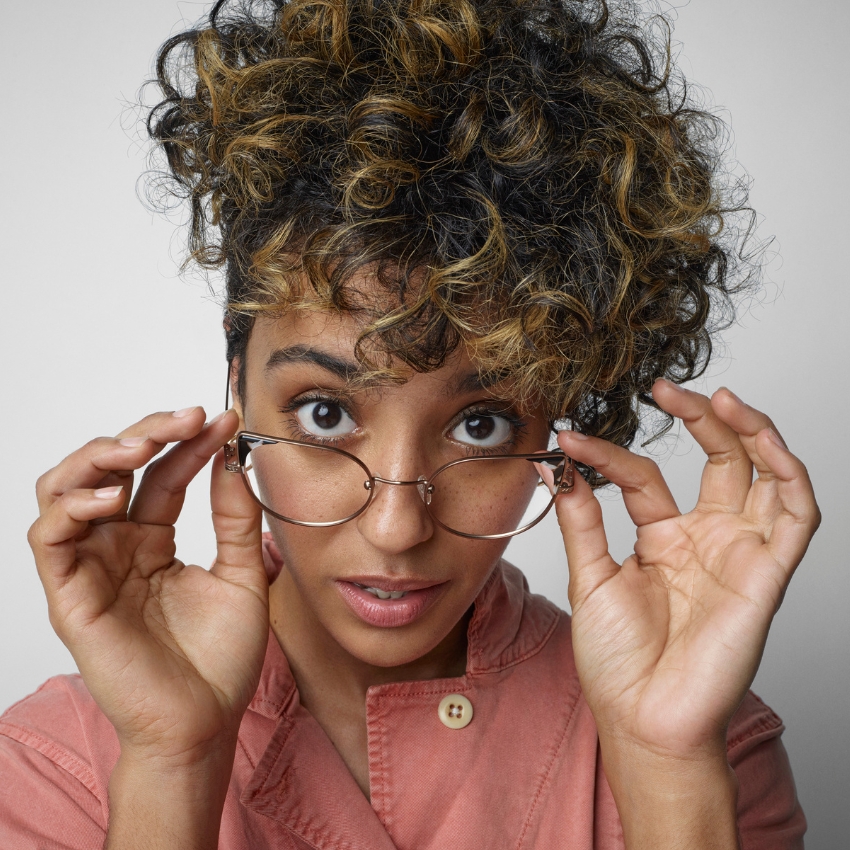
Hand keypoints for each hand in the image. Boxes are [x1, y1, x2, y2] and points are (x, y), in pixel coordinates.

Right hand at [27, 408, 268, 764]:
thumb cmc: (220, 660)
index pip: (161, 475)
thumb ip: (234, 519)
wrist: (204, 723)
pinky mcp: (70, 597)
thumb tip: (233, 460)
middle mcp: (116, 548)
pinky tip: (115, 497)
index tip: (224, 419)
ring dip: (99, 455)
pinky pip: (49, 538)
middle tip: (187, 417)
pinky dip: (73, 506)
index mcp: (152, 542)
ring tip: (143, 445)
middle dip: (144, 432)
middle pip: (108, 469)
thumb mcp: (241, 574)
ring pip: (63, 489)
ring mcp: (90, 569)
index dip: (188, 442)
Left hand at [555, 381, 819, 761]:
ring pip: (765, 476)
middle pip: (719, 460)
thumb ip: (581, 520)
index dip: (609, 454)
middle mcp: (706, 539)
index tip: (568, 439)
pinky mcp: (768, 574)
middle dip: (698, 419)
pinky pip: (797, 515)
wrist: (642, 719)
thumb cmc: (618, 662)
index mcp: (664, 539)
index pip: (645, 475)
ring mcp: (739, 553)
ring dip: (751, 432)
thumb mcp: (589, 578)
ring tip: (719, 398)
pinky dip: (788, 474)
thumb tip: (558, 467)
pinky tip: (764, 442)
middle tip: (663, 388)